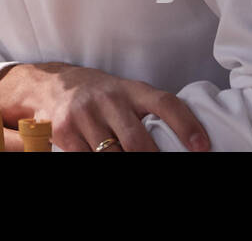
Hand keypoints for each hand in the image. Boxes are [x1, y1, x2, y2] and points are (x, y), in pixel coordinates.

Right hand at [0, 62, 209, 152]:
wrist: (49, 84)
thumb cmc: (99, 95)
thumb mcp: (125, 94)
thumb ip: (146, 112)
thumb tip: (182, 144)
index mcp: (130, 90)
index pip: (165, 103)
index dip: (186, 125)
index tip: (202, 147)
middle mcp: (109, 99)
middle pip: (137, 142)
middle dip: (151, 160)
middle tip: (162, 166)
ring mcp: (84, 114)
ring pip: (112, 156)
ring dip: (122, 162)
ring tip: (126, 159)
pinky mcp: (64, 130)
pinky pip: (88, 159)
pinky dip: (97, 162)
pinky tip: (101, 157)